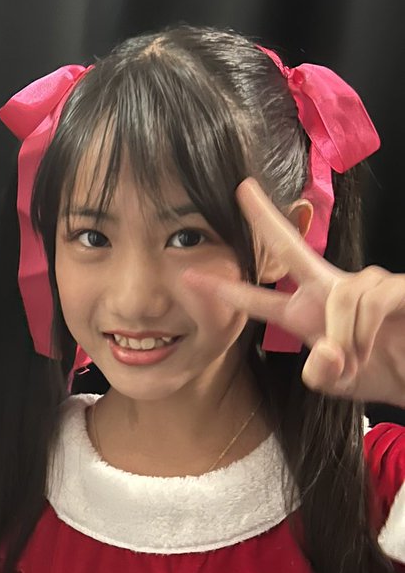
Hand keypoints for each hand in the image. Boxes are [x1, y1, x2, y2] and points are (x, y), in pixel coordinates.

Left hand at [183, 179, 404, 404]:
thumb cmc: (381, 370)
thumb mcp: (340, 383)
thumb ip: (322, 375)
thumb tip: (326, 351)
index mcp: (306, 313)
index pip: (258, 299)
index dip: (225, 291)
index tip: (188, 276)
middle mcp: (330, 290)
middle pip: (291, 247)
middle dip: (266, 218)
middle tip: (241, 189)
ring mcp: (364, 283)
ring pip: (342, 299)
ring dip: (348, 339)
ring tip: (359, 361)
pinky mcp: (394, 287)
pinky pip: (369, 303)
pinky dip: (366, 334)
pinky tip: (373, 347)